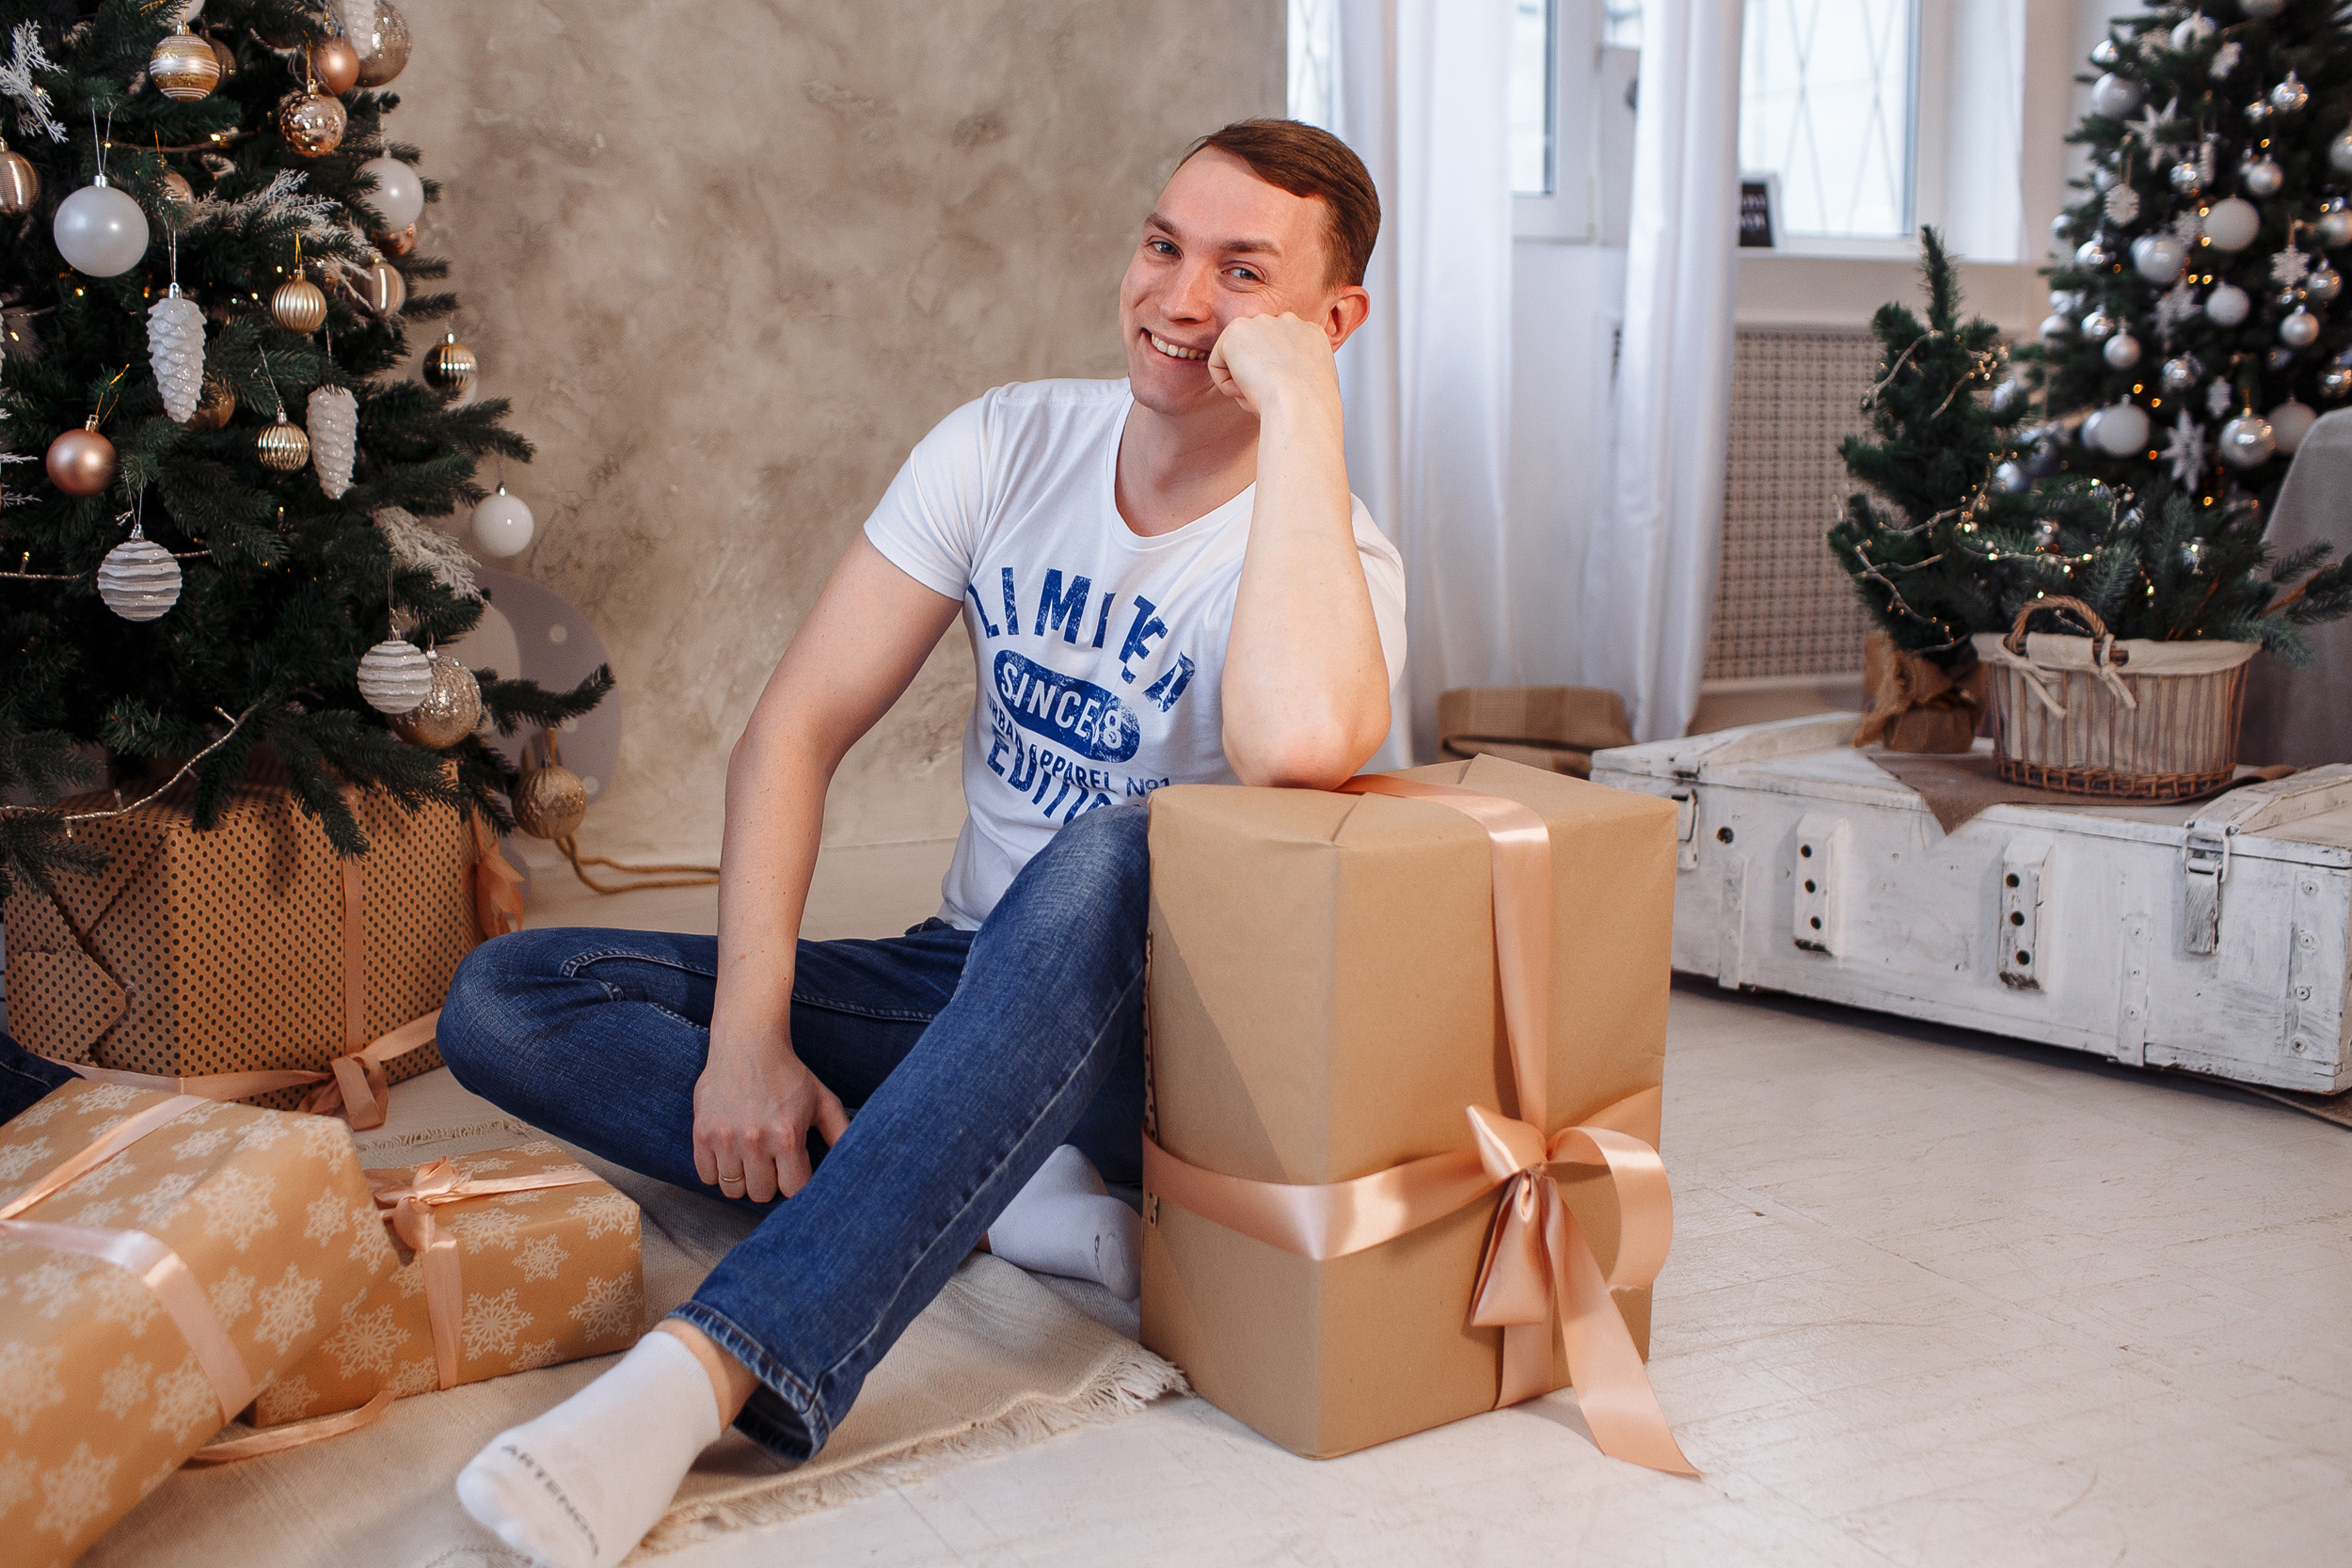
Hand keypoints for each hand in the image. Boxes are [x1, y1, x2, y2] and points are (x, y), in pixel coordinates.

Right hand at [691, 1034, 849, 1201]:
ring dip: (743, 1179)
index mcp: (787, 1135)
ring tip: (750, 1158)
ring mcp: (725, 1138)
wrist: (748, 1044)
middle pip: (761, 1193)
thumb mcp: (823, 1101)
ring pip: (733, 1190)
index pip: (792, 1189)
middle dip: (769, 1182)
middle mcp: (755, 1140)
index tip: (793, 1170)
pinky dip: (717, 1172)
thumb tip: (856, 1163)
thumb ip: (841, 1133)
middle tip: (770, 1162)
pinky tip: (730, 1154)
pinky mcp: (701, 1134)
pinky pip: (707, 1177)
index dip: (795, 1183)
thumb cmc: (789, 1074)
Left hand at [1205, 312, 1340, 419]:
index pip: (1283, 350)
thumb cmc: (1310, 410)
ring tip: (1256, 397)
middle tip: (1267, 398)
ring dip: (1242, 380)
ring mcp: (1261, 322)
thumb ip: (1296, 374)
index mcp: (1312, 333)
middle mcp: (1288, 320)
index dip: (1276, 376)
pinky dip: (1224, 384)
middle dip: (1257, 374)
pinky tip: (1243, 393)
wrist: (1301, 405)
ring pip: (1238, 356)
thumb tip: (1270, 381)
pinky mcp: (1236, 331)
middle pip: (1258, 350)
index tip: (1281, 396)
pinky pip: (1217, 363)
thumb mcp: (1312, 387)